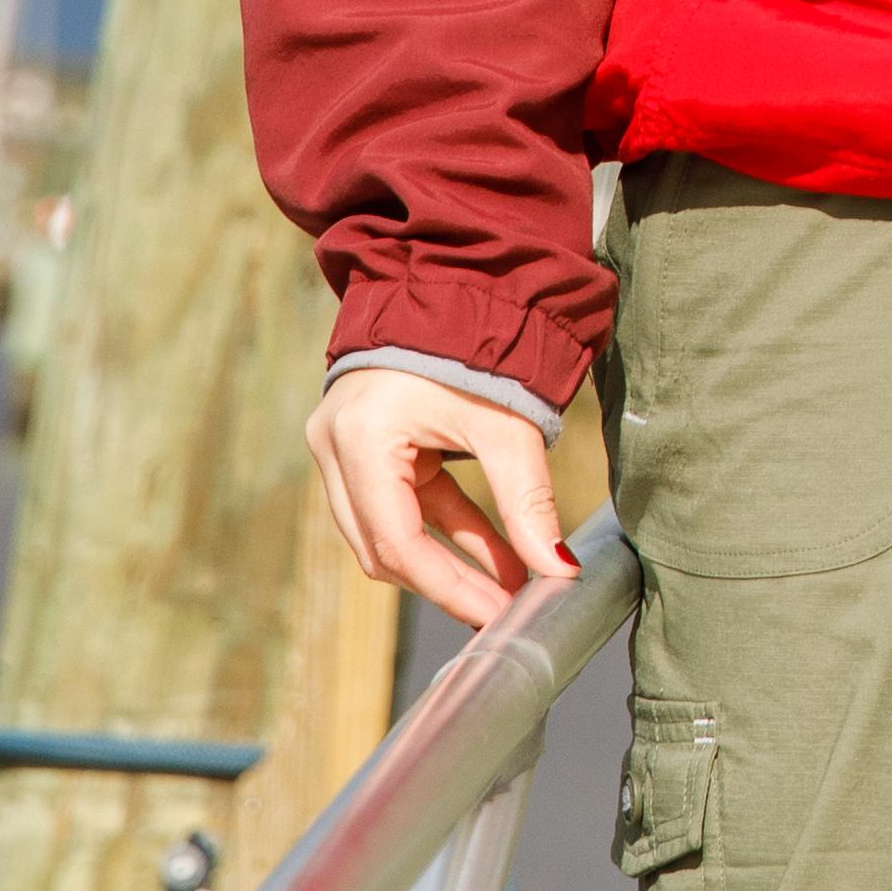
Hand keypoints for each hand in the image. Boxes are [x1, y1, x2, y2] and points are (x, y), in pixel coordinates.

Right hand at [306, 364, 576, 629]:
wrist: (450, 276)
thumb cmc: (474, 343)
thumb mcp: (507, 424)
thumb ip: (528, 501)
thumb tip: (557, 570)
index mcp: (360, 440)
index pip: (399, 543)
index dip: (450, 587)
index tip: (498, 615)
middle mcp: (334, 446)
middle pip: (382, 546)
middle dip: (445, 580)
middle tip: (503, 608)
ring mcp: (339, 445)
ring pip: (386, 530)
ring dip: (445, 558)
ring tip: (507, 584)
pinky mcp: (360, 442)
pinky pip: (398, 503)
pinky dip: (441, 527)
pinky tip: (491, 552)